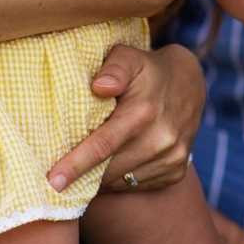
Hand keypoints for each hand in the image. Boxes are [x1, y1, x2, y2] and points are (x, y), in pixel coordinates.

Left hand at [47, 44, 204, 192]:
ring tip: (87, 165)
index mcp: (144, 112)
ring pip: (120, 181)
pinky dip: (120, 180)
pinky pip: (136, 186)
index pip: (103, 145)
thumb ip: (114, 67)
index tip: (52, 181)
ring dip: (100, 178)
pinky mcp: (176, 171)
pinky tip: (114, 163)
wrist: (191, 84)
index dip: (76, 164)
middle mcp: (161, 138)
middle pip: (108, 169)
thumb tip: (99, 86)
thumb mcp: (131, 58)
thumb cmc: (148, 70)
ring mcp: (171, 157)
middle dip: (82, 173)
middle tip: (60, 172)